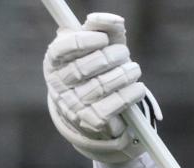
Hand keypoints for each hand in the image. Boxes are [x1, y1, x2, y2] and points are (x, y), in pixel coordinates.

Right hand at [43, 12, 160, 162]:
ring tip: (135, 69)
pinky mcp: (91, 121)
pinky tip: (138, 88)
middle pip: (85, 67)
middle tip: (125, 53)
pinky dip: (128, 96)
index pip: (62, 49)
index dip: (84, 41)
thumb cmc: (98, 69)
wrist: (98, 109)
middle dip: (109, 57)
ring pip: (101, 86)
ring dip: (123, 75)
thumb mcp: (98, 46)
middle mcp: (59, 85)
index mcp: (54, 62)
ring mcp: (74, 105)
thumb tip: (115, 20)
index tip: (104, 38)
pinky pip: (112, 107)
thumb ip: (103, 28)